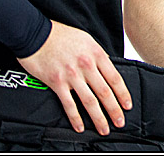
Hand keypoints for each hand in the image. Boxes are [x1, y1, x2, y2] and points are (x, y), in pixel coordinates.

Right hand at [17, 20, 132, 134]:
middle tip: (120, 122)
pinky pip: (69, 104)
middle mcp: (86, 65)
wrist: (36, 34)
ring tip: (104, 129)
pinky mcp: (57, 83)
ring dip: (99, 117)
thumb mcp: (86, 40)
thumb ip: (97, 56)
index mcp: (96, 54)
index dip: (123, 94)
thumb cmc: (61, 35)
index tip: (127, 105)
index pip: (115, 78)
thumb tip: (107, 71)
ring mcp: (72, 75)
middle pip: (105, 92)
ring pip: (90, 101)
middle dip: (114, 110)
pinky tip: (80, 127)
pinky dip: (76, 118)